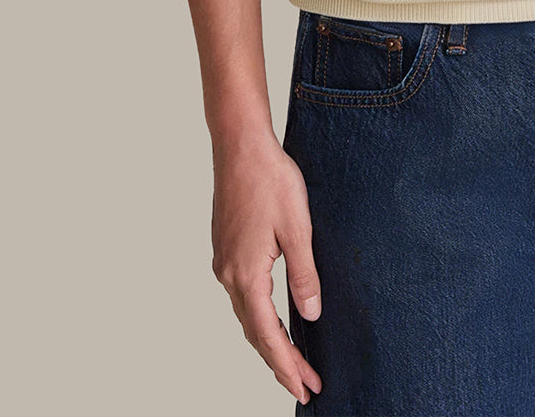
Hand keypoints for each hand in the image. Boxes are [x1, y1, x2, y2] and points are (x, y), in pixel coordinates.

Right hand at [210, 131, 323, 404]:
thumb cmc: (271, 180)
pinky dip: (260, 317)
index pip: (269, 334)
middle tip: (306, 386)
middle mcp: (229, 274)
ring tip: (294, 361)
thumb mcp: (298, 228)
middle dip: (280, 362)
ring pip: (248, 315)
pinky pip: (244, 296)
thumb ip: (304, 274)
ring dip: (270, 341)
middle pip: (255, 332)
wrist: (240, 146)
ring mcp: (224, 262)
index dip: (287, 365)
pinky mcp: (226, 249)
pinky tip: (275, 318)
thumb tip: (310, 313)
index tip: (305, 388)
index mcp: (247, 274)